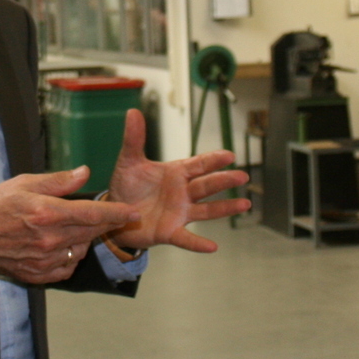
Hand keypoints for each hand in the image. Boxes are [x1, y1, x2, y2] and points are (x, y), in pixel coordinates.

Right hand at [0, 167, 139, 284]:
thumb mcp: (25, 183)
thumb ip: (58, 181)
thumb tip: (84, 173)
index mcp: (47, 213)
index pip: (92, 214)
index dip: (116, 213)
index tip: (132, 212)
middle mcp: (49, 239)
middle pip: (91, 232)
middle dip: (107, 224)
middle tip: (114, 216)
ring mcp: (45, 259)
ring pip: (81, 250)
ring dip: (86, 239)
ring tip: (75, 227)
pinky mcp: (39, 274)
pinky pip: (67, 267)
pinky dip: (71, 256)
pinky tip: (64, 245)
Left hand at [106, 109, 249, 252]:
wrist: (114, 213)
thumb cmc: (126, 185)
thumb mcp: (128, 161)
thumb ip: (134, 139)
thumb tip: (132, 111)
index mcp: (176, 173)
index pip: (199, 164)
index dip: (213, 160)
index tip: (229, 155)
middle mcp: (183, 193)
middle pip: (207, 185)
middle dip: (224, 180)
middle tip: (242, 176)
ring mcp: (179, 213)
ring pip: (206, 210)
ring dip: (225, 208)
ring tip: (245, 204)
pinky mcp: (170, 232)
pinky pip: (186, 238)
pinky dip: (199, 243)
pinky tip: (212, 247)